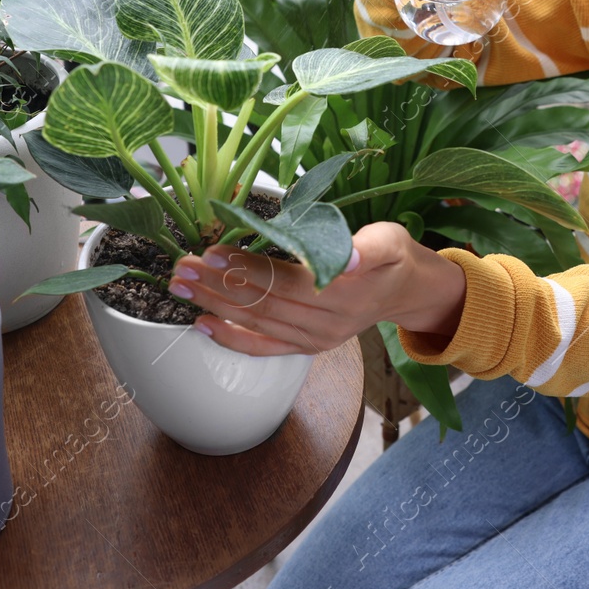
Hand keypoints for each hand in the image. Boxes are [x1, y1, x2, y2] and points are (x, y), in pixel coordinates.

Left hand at [169, 222, 466, 356]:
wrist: (407, 291)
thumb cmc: (392, 257)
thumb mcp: (388, 241)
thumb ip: (366, 249)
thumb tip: (345, 258)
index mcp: (342, 294)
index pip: (283, 280)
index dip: (245, 268)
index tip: (211, 252)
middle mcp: (325, 323)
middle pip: (261, 303)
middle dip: (217, 285)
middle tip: (180, 268)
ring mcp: (313, 339)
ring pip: (256, 322)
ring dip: (214, 305)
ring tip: (180, 287)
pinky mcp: (306, 347)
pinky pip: (264, 347)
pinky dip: (231, 339)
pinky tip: (202, 325)